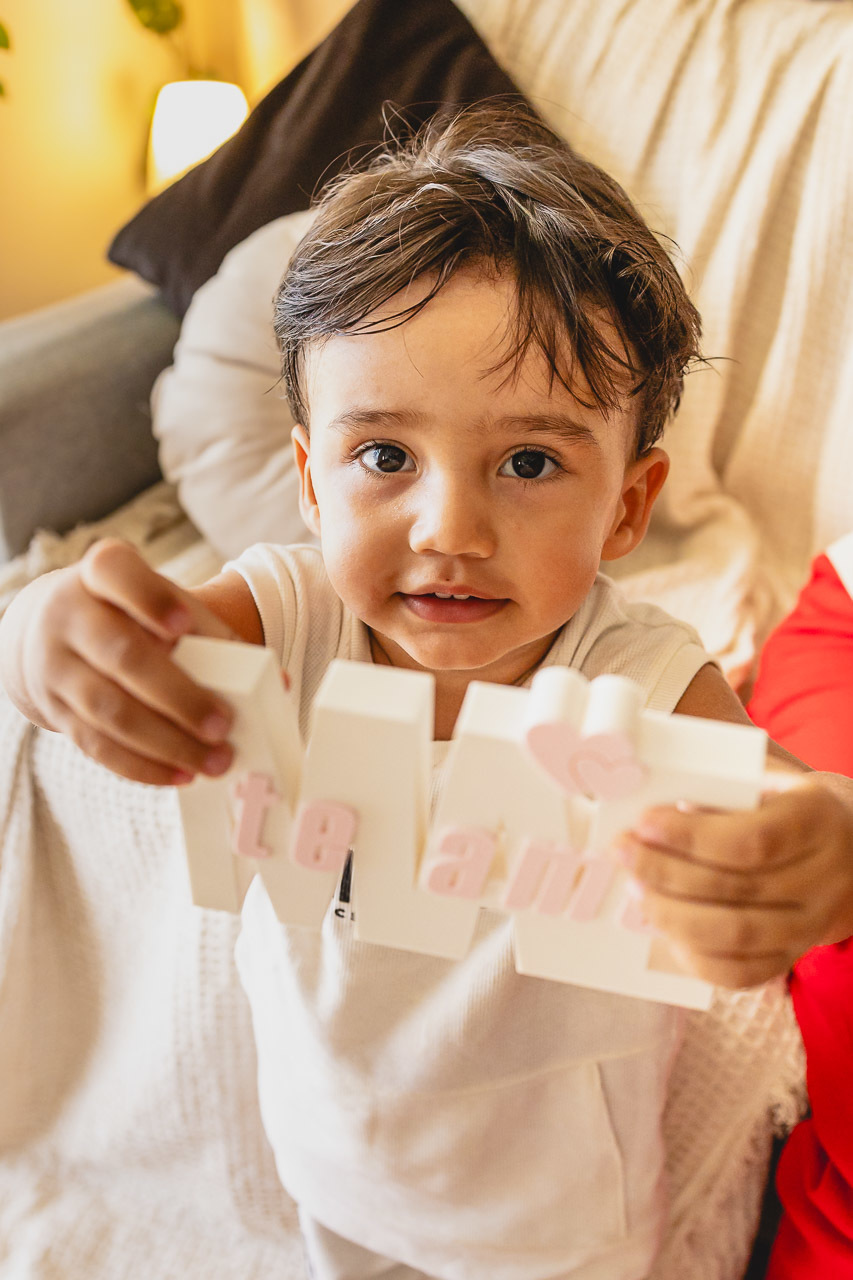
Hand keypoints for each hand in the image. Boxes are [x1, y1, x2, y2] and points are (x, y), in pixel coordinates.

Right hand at [13, 538, 241, 785]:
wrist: (48, 631)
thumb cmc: (129, 614)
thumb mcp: (159, 603)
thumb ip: (209, 632)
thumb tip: (275, 681)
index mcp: (101, 573)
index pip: (115, 571)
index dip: (148, 598)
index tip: (182, 626)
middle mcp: (69, 615)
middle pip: (122, 656)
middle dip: (178, 696)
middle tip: (224, 725)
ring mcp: (54, 665)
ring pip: (109, 710)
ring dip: (167, 742)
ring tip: (215, 760)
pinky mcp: (53, 711)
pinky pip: (97, 745)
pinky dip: (142, 765)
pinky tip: (180, 774)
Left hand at [614, 781, 852, 987]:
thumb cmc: (791, 804)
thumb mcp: (770, 779)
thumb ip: (723, 786)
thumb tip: (653, 801)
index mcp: (817, 820)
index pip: (752, 840)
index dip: (691, 836)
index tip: (644, 823)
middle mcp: (825, 877)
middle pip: (737, 889)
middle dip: (666, 874)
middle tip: (625, 854)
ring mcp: (813, 923)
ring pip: (737, 936)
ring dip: (673, 916)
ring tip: (637, 891)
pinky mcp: (797, 953)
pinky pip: (744, 972)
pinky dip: (697, 958)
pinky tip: (667, 932)